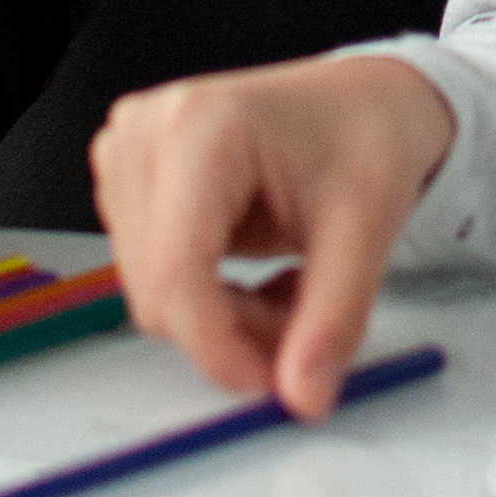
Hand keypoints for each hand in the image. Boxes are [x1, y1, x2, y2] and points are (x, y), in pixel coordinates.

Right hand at [92, 55, 457, 419]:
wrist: (363, 102)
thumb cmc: (365, 134)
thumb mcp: (367, 225)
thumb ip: (334, 316)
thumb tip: (304, 394)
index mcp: (199, 125)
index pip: (175, 270)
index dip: (218, 346)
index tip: (272, 383)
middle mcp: (145, 134)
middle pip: (160, 292)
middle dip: (235, 332)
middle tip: (308, 323)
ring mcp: (129, 158)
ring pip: (156, 297)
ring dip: (227, 320)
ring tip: (295, 287)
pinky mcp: (130, 184)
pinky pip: (157, 281)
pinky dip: (213, 301)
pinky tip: (261, 274)